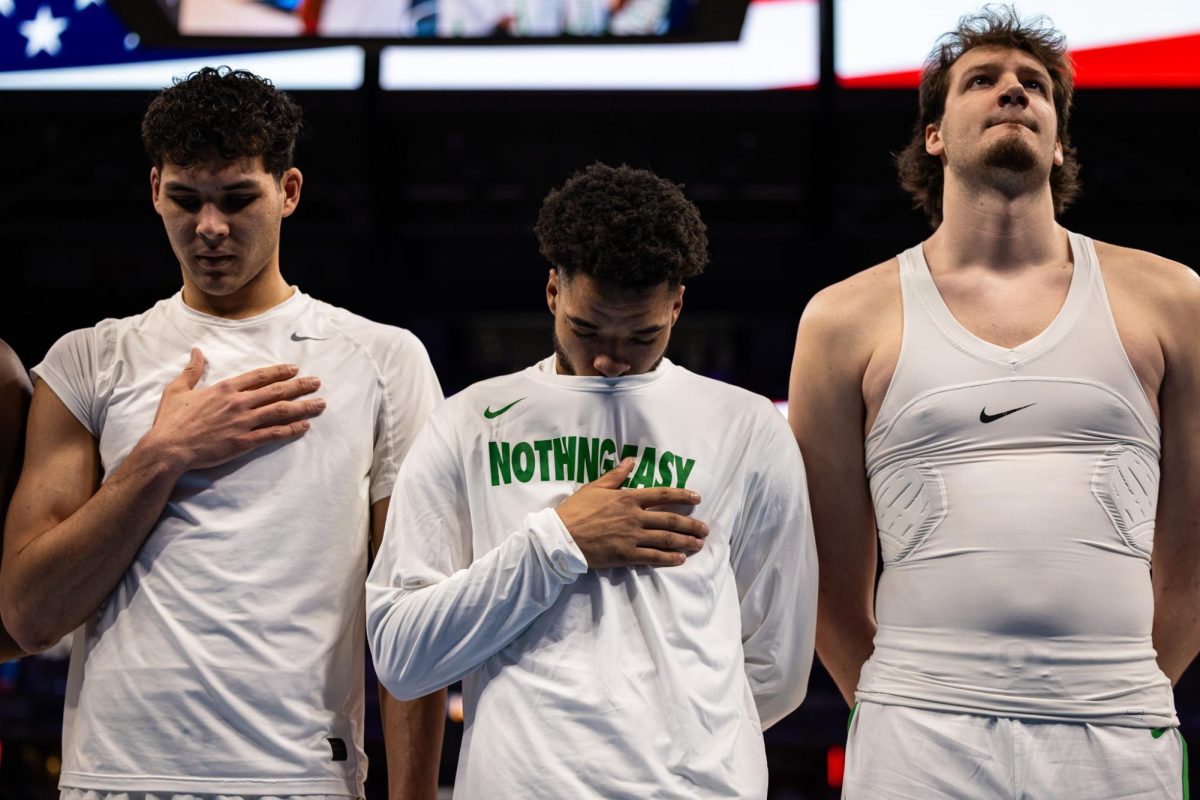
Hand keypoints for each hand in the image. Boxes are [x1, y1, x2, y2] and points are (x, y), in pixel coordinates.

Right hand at [143, 348, 324, 470]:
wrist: (169, 448)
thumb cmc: (171, 420)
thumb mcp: (177, 389)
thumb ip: (191, 370)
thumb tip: (196, 351)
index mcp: (225, 389)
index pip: (260, 376)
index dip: (280, 371)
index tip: (295, 368)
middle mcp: (238, 402)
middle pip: (277, 391)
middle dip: (300, 386)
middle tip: (317, 382)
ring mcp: (243, 422)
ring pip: (280, 411)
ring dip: (303, 406)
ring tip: (320, 403)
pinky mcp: (244, 442)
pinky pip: (273, 434)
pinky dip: (291, 429)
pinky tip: (304, 426)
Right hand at [556, 458, 707, 567]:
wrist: (562, 536)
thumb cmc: (577, 510)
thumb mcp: (595, 487)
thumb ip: (616, 475)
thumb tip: (630, 461)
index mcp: (628, 498)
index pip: (662, 494)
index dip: (682, 495)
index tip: (697, 498)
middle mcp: (635, 517)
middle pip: (670, 519)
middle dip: (690, 524)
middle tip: (705, 529)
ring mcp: (632, 537)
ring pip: (665, 538)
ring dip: (685, 541)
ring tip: (699, 544)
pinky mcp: (626, 555)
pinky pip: (652, 556)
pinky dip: (668, 558)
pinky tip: (680, 559)